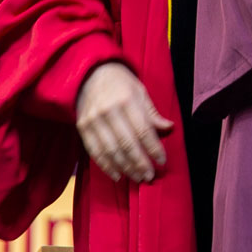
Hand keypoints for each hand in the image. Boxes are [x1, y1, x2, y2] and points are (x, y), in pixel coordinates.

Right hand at [75, 61, 171, 182]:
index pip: (143, 130)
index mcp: (127, 100)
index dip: (153, 148)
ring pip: (111, 151)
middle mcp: (109, 111)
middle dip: (140, 163)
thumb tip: (169, 128)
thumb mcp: (140, 91)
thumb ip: (152, 113)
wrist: (90, 74)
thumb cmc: (120, 83)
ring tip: (137, 178)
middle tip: (149, 175)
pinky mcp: (82, 128)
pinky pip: (95, 152)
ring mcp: (93, 121)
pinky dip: (106, 166)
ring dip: (125, 168)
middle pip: (127, 144)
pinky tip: (117, 175)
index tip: (162, 161)